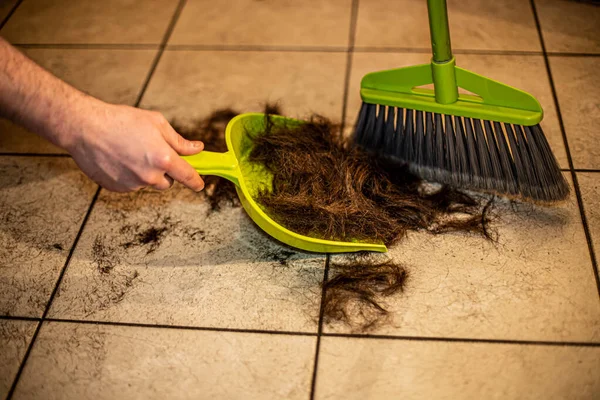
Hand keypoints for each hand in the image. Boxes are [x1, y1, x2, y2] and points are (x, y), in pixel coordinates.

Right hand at [62, 100, 204, 191]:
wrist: (85, 128)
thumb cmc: (120, 121)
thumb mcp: (156, 123)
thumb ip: (179, 141)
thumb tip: (196, 149)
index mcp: (163, 159)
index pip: (187, 176)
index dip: (196, 181)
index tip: (199, 184)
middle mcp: (150, 176)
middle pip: (168, 182)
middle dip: (165, 171)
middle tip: (152, 154)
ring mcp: (133, 184)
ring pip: (148, 183)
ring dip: (146, 173)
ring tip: (131, 152)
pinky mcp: (118, 188)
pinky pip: (131, 185)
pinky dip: (130, 176)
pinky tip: (120, 159)